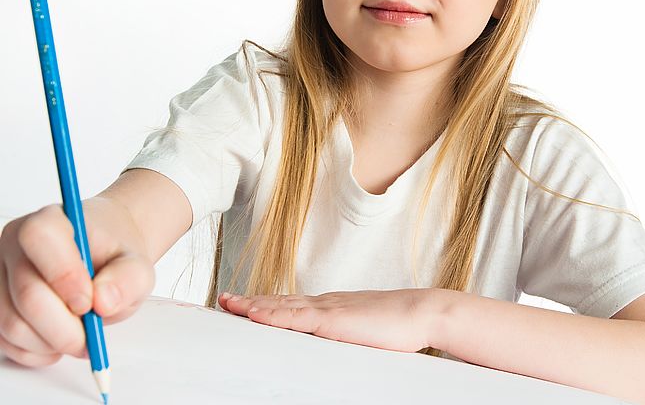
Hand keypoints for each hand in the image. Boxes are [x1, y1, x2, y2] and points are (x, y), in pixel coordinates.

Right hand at [0, 203, 153, 366]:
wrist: (103, 259)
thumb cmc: (114, 257)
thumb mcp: (137, 265)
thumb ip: (129, 279)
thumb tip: (103, 301)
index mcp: (51, 220)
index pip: (40, 237)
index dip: (64, 275)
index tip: (89, 303)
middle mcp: (16, 245)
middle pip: (27, 294)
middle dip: (63, 327)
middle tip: (90, 336)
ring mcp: (0, 275)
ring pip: (12, 323)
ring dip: (51, 342)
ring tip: (81, 335)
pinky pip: (5, 341)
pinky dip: (36, 351)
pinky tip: (60, 340)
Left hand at [218, 288, 438, 352]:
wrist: (420, 312)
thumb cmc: (399, 326)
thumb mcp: (366, 331)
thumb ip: (348, 335)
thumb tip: (339, 345)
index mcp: (332, 307)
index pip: (292, 304)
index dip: (267, 304)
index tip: (247, 303)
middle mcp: (324, 303)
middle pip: (279, 301)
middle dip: (250, 302)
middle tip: (224, 299)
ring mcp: (326, 309)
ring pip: (280, 306)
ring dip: (252, 305)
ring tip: (228, 303)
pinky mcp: (331, 320)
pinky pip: (294, 317)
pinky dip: (271, 314)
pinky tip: (254, 314)